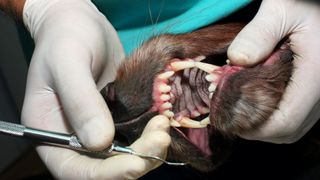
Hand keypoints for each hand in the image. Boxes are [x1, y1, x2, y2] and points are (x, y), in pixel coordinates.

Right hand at [17, 0, 169, 177]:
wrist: (82, 25)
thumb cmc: (66, 37)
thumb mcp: (67, 62)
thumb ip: (80, 101)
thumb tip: (100, 142)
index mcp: (50, 132)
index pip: (75, 169)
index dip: (107, 174)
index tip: (136, 163)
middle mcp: (74, 137)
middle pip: (105, 168)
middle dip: (136, 159)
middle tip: (160, 135)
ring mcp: (97, 129)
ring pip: (125, 155)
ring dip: (149, 148)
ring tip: (163, 123)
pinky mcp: (117, 119)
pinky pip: (135, 137)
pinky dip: (150, 134)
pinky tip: (162, 118)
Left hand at [228, 0, 319, 142]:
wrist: (318, 4)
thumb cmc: (305, 2)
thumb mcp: (282, 9)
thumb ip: (259, 34)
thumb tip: (237, 60)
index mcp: (317, 74)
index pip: (286, 121)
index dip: (256, 128)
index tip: (230, 119)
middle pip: (288, 130)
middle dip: (256, 129)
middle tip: (230, 115)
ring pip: (294, 126)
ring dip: (265, 125)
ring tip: (240, 109)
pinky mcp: (315, 90)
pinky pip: (296, 115)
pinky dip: (275, 116)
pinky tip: (257, 101)